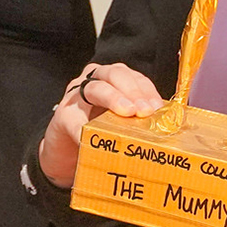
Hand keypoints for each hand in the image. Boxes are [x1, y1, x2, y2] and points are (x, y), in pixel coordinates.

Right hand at [36, 62, 165, 188]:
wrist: (66, 152)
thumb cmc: (98, 134)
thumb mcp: (119, 123)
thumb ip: (136, 120)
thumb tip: (164, 129)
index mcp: (113, 81)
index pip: (133, 77)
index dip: (147, 89)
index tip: (157, 107)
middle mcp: (94, 80)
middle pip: (115, 74)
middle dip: (132, 90)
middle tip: (144, 110)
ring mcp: (76, 95)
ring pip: (96, 87)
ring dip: (113, 98)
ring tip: (126, 113)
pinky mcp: (62, 115)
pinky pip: (74, 119)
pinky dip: (83, 128)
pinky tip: (93, 138)